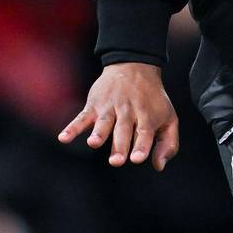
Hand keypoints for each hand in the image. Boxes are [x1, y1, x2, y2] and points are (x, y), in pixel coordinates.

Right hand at [57, 62, 178, 170]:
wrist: (135, 65)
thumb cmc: (152, 100)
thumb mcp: (169, 118)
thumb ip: (168, 143)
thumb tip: (159, 166)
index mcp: (147, 116)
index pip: (145, 132)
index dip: (142, 145)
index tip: (137, 158)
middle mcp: (129, 111)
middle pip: (124, 130)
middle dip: (120, 145)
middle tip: (116, 161)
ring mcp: (111, 108)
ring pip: (104, 122)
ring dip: (99, 133)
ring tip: (93, 143)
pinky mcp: (94, 105)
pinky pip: (82, 117)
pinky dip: (72, 127)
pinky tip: (63, 138)